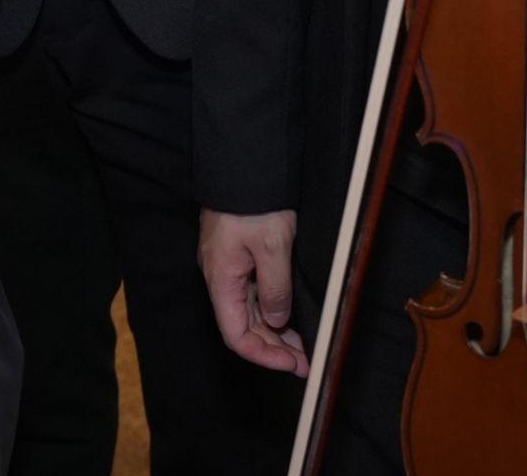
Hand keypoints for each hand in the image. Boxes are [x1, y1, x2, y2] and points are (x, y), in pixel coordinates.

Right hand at [200, 209, 309, 375]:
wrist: (246, 163)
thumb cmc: (255, 203)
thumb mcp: (273, 246)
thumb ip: (275, 288)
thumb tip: (276, 321)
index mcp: (222, 279)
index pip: (236, 334)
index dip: (263, 355)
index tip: (292, 364)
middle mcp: (221, 277)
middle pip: (243, 325)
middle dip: (273, 347)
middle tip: (306, 360)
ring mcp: (229, 266)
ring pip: (249, 311)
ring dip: (274, 331)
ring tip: (303, 345)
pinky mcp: (238, 254)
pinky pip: (253, 292)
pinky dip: (272, 309)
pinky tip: (290, 315)